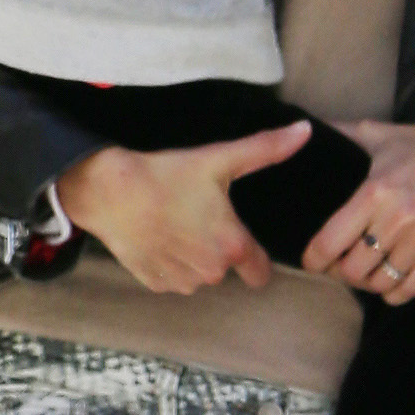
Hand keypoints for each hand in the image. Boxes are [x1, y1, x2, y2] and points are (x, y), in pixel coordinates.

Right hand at [56, 125, 312, 296]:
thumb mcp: (220, 159)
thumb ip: (267, 149)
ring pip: (198, 274)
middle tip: (197, 218)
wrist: (109, 191)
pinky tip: (157, 237)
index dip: (256, 259)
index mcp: (232, 246)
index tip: (244, 243)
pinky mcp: (155, 284)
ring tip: (174, 225)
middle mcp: (211, 272)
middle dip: (217, 248)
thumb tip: (305, 130)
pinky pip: (171, 278)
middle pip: (225, 268)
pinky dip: (168, 262)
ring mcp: (181, 282)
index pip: (260, 274)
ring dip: (192, 257)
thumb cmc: (167, 175)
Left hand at [303, 119, 414, 303]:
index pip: (329, 242)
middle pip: (352, 270)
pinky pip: (409, 290)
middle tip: (339, 263)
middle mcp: (396, 221)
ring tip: (365, 270)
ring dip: (367, 281)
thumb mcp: (381, 135)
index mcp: (374, 192)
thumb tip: (304, 128)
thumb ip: (342, 134)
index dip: (313, 259)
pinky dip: (394, 292)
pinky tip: (390, 280)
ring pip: (379, 283)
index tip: (312, 259)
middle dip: (339, 271)